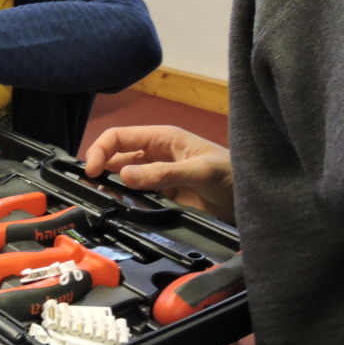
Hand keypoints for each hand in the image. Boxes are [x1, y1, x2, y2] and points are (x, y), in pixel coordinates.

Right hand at [83, 125, 234, 221]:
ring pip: (123, 177)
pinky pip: (136, 195)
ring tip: (99, 200)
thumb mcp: (200, 172)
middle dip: (99, 168)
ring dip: (110, 185)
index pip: (119, 136)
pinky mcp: (162, 196)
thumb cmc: (232, 176)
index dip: (101, 149)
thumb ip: (163, 173)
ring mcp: (157, 176)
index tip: (91, 171)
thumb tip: (125, 175)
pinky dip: (123, 200)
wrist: (254, 203)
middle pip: (116, 156)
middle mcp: (155, 154)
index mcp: (162, 138)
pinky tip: (118, 208)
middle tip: (88, 189)